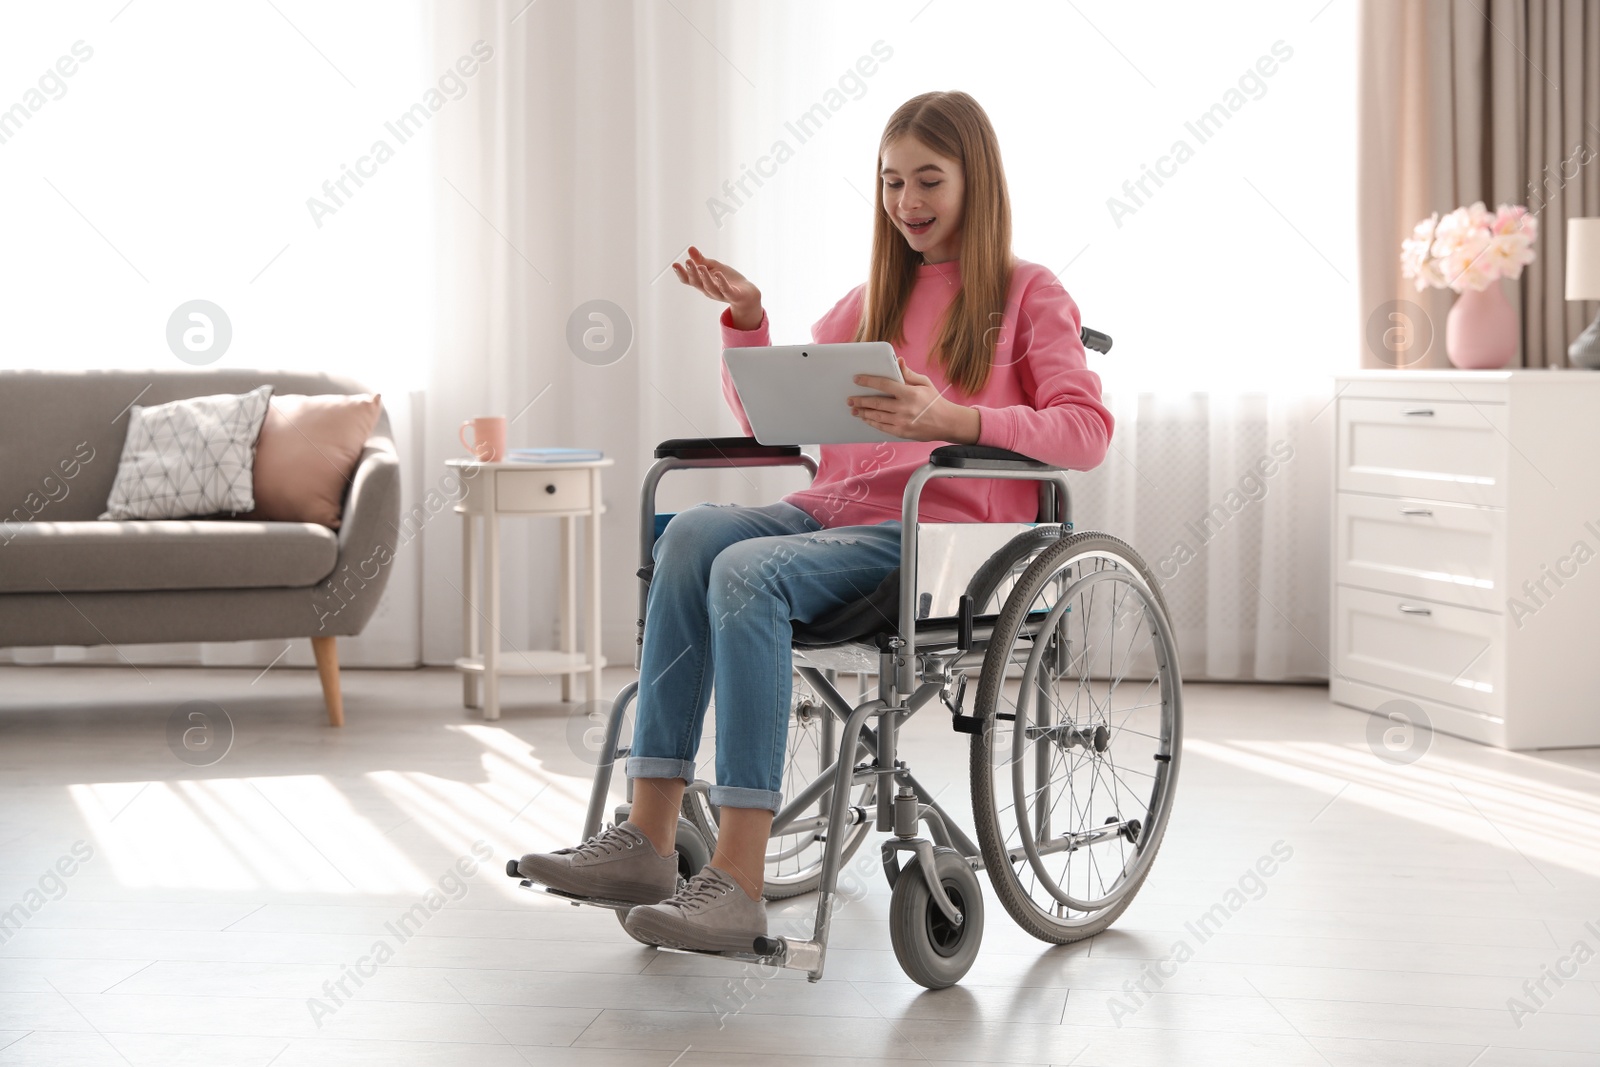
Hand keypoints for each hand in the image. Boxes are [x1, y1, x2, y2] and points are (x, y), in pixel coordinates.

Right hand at [670, 246, 762, 329]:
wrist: (746, 293)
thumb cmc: (727, 279)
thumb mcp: (713, 267)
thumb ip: (701, 259)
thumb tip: (690, 248)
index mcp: (702, 283)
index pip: (689, 280)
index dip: (681, 273)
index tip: (675, 264)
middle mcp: (708, 290)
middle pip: (697, 283)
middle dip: (692, 273)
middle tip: (688, 262)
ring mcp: (720, 293)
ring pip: (710, 287)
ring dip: (705, 277)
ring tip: (701, 267)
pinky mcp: (732, 295)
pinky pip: (726, 290)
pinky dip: (722, 283)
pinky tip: (718, 274)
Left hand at [848, 356, 980, 443]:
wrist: (947, 423)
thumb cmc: (934, 401)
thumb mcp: (924, 383)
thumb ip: (908, 374)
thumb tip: (898, 361)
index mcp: (909, 393)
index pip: (884, 384)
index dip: (868, 381)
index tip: (857, 379)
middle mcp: (904, 408)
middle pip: (876, 403)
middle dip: (860, 400)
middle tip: (850, 399)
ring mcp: (902, 422)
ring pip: (876, 416)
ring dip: (863, 412)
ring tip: (854, 409)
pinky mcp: (901, 432)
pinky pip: (882, 427)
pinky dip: (872, 422)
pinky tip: (866, 418)